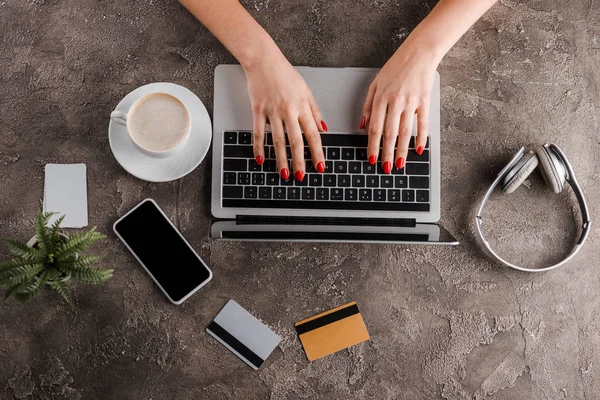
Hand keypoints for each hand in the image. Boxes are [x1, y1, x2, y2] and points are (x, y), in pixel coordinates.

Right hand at [244, 52, 326, 180]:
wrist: (263, 60)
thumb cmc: (285, 74)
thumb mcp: (306, 90)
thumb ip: (315, 112)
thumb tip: (324, 129)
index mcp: (302, 107)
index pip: (313, 134)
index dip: (317, 152)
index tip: (320, 165)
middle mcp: (288, 111)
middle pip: (296, 141)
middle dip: (300, 161)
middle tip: (301, 176)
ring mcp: (272, 111)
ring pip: (278, 140)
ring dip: (281, 159)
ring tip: (284, 173)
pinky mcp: (257, 110)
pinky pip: (258, 133)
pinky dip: (259, 148)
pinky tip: (261, 159)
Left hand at [361, 44, 438, 172]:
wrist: (419, 53)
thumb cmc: (396, 67)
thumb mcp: (376, 83)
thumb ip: (368, 105)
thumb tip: (363, 125)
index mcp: (381, 97)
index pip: (375, 127)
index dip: (372, 145)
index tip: (371, 158)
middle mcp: (395, 101)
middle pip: (389, 133)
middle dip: (386, 153)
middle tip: (385, 167)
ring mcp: (411, 102)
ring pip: (405, 132)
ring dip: (402, 150)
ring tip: (399, 164)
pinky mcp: (425, 101)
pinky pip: (423, 123)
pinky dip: (421, 138)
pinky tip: (419, 150)